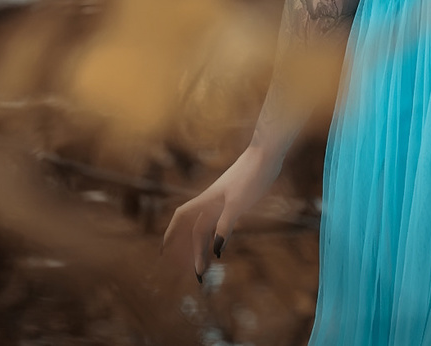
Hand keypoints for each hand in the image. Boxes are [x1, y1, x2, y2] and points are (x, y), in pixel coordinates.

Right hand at [161, 146, 279, 284]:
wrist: (267, 154)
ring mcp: (223, 202)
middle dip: (191, 251)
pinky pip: (219, 224)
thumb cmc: (251, 175)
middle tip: (195, 275)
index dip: (171, 234)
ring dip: (203, 247)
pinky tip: (219, 248)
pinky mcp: (235, 201)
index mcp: (207, 201)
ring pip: (207, 228)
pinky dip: (216, 237)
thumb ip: (226, 224)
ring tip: (203, 267)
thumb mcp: (238, 202)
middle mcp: (211, 202)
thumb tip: (216, 249)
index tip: (163, 252)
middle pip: (195, 230)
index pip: (182, 219)